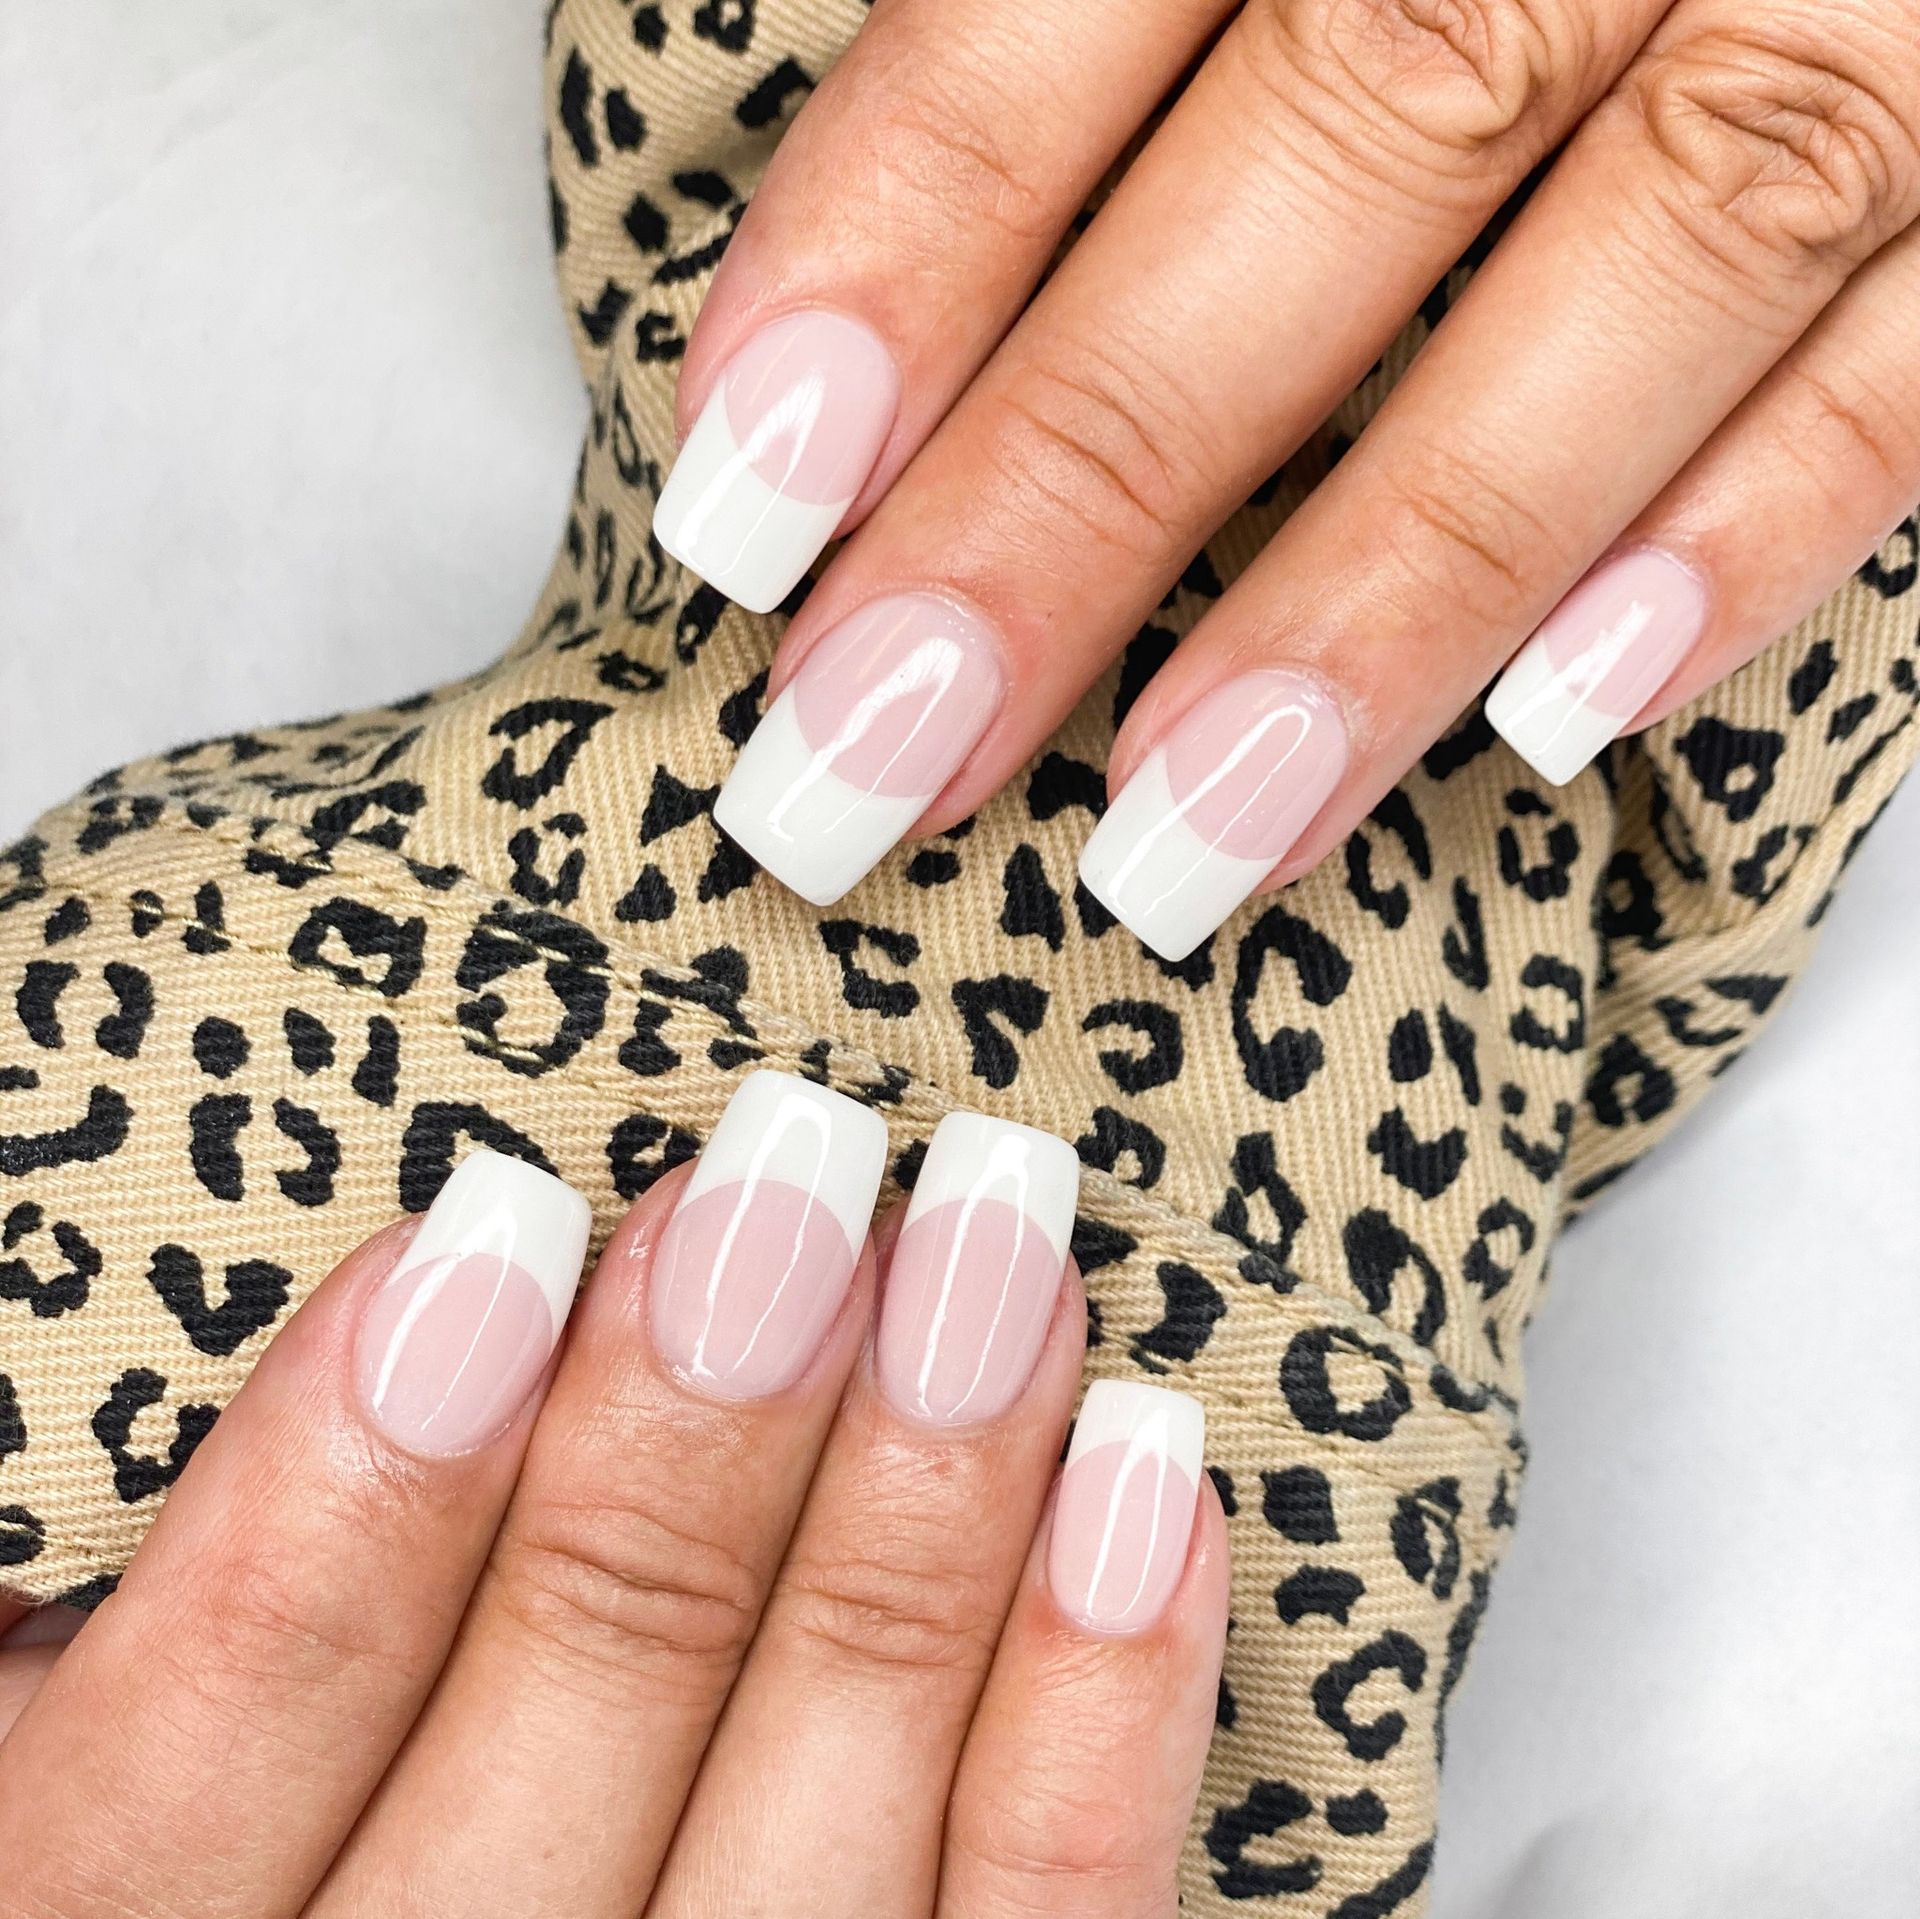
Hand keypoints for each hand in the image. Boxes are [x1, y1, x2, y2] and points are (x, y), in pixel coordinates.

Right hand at [0, 1075, 1224, 1916]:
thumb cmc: (316, 1847)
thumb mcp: (133, 1755)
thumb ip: (199, 1588)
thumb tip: (368, 1306)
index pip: (246, 1695)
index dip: (374, 1453)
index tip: (509, 1218)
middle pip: (579, 1715)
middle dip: (704, 1418)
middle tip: (804, 1171)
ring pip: (833, 1821)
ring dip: (927, 1503)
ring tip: (1001, 1254)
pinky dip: (1097, 1706)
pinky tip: (1143, 1485)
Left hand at [654, 0, 1919, 956]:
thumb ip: (1110, 9)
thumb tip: (888, 266)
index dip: (910, 235)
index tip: (747, 499)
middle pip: (1341, 139)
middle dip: (1080, 483)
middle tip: (868, 754)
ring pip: (1648, 256)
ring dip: (1385, 585)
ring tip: (1171, 839)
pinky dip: (1761, 526)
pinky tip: (1564, 724)